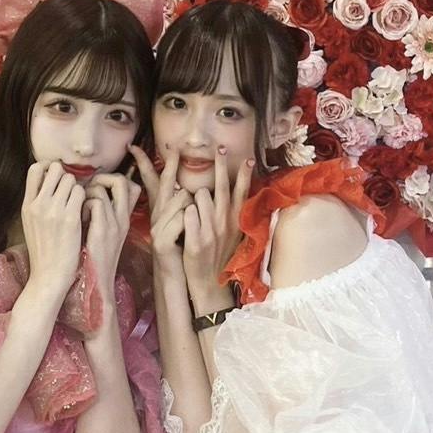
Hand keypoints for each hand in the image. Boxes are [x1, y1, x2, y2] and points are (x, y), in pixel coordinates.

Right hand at [21, 161, 83, 306]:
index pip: (35, 168)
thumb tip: (47, 182)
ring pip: (71, 179)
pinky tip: (83, 211)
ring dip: (76, 187)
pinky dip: (84, 198)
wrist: (49, 276)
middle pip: (55, 169)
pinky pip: (81, 193)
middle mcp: (38, 204)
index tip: (56, 177)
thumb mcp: (30, 223)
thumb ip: (36, 203)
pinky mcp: (71, 218)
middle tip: (69, 191)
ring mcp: (54, 210)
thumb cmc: (43, 251)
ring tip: (76, 203)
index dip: (48, 167)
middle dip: (65, 176)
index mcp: (27, 205)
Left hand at [82, 172, 140, 306]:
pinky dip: (82, 203)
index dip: (113, 179)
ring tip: (77, 205)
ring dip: (85, 191)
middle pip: (121, 181)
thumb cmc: (93, 259)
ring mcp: (114, 223)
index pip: (131, 186)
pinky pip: (94, 202)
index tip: (97, 187)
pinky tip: (76, 216)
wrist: (96, 285)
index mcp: (124, 218)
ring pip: (102, 189)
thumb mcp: (105, 235)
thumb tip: (90, 196)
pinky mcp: (102, 230)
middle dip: (100, 178)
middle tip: (85, 189)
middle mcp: (122, 218)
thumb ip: (103, 216)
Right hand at [130, 144, 189, 275]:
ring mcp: (157, 226)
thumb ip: (180, 208)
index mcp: (160, 210)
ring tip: (194, 219)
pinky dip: (191, 221)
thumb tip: (185, 188)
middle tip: (174, 147)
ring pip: (181, 198)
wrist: (173, 278)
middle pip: (164, 183)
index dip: (143, 163)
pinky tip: (190, 230)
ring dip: (192, 204)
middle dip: (170, 164)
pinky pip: (183, 217)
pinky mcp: (162, 239)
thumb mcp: (179, 226)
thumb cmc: (180, 251)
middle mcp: (156, 215)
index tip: (133, 147)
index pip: (150, 181)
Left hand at [182, 150, 252, 311]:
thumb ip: (232, 213)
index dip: (244, 175)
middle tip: (218, 148)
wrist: (209, 283)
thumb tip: (236, 192)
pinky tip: (184, 217)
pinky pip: (188, 213)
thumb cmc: (219, 255)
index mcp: (235, 221)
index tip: (247, 158)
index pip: (241, 192)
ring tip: (191, 204)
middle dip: (221, 165)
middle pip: (222, 187)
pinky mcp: (196, 240)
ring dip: (194, 195)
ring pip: (200, 196)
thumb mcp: (232, 234)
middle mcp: (225, 224)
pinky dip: (185, 211)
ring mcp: (211, 232)